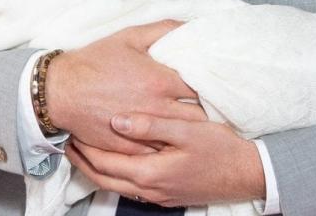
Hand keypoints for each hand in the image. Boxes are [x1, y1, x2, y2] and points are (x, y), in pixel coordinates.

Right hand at [45, 21, 204, 153]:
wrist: (61, 91)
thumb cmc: (95, 62)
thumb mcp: (129, 37)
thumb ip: (163, 29)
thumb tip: (190, 27)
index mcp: (160, 81)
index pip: (203, 88)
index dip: (213, 86)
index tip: (217, 85)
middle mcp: (157, 108)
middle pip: (199, 117)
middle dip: (208, 112)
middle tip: (213, 108)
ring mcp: (145, 132)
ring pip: (182, 137)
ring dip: (191, 132)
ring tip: (200, 127)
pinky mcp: (131, 148)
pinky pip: (160, 151)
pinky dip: (169, 146)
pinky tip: (174, 142)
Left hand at [66, 114, 264, 207]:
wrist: (248, 174)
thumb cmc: (221, 149)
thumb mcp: (187, 130)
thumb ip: (151, 125)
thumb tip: (117, 121)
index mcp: (150, 172)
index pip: (103, 162)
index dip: (84, 147)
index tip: (71, 130)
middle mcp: (150, 189)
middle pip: (103, 178)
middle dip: (82, 161)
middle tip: (68, 141)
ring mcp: (158, 195)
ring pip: (115, 186)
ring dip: (96, 169)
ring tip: (84, 149)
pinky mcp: (166, 195)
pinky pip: (130, 187)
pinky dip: (115, 174)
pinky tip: (115, 160)